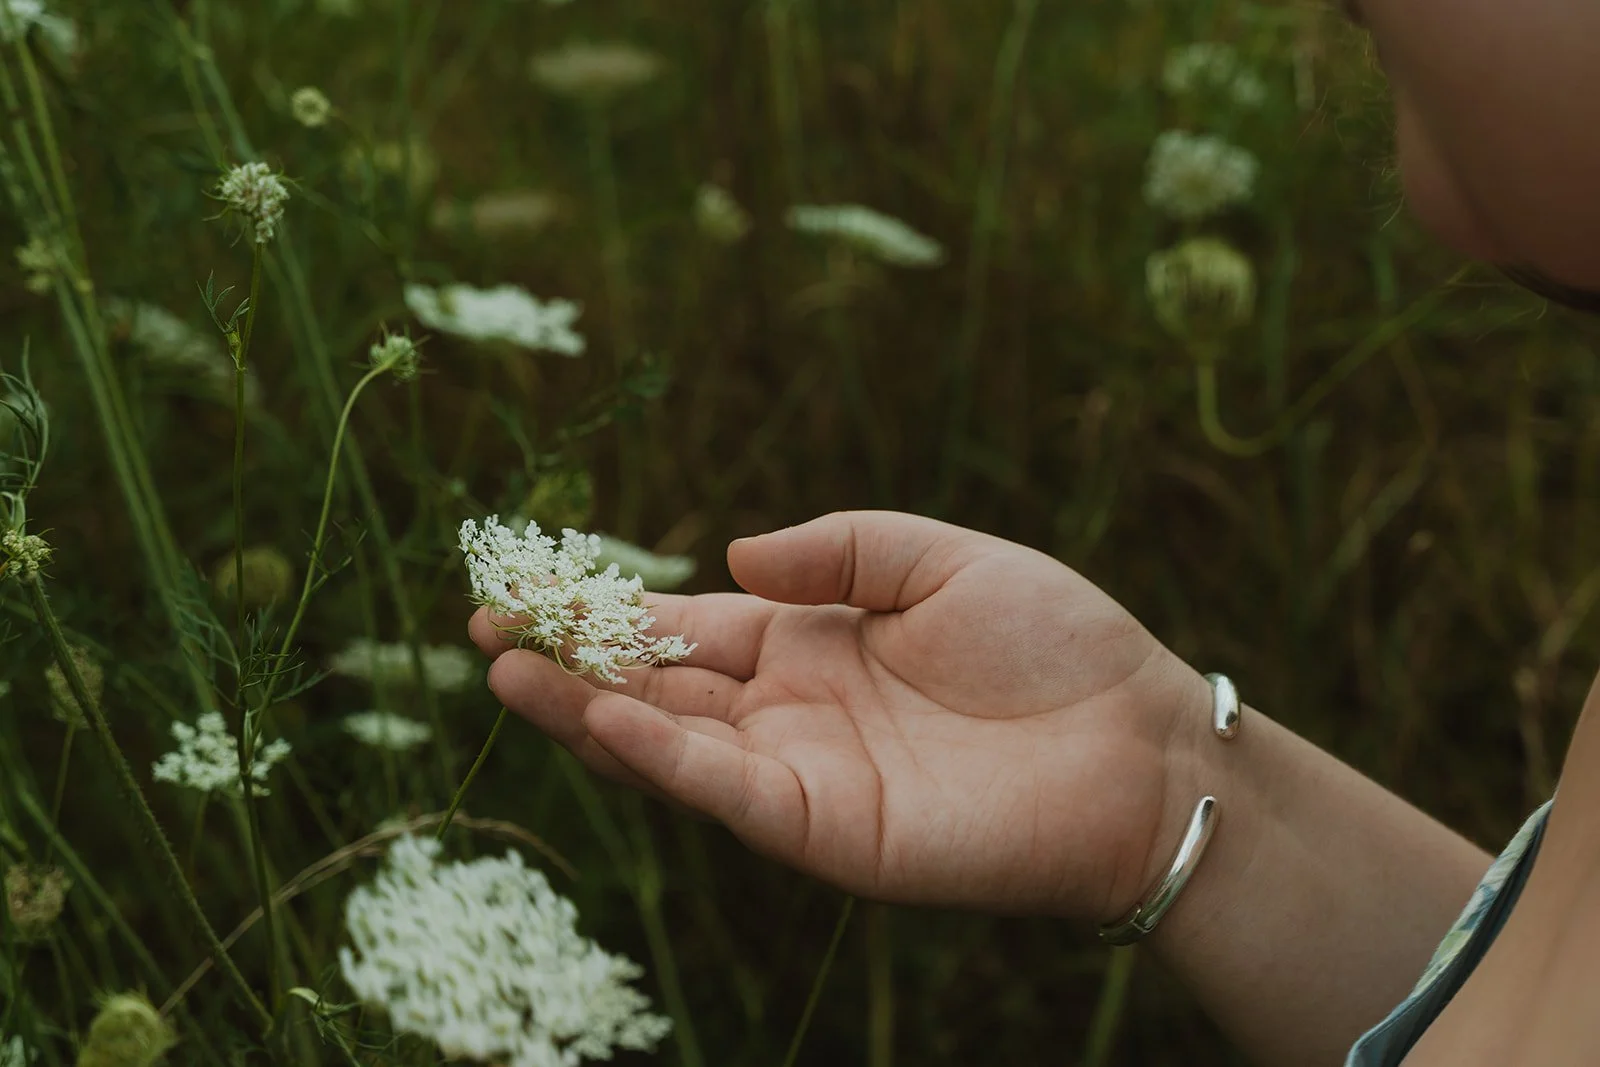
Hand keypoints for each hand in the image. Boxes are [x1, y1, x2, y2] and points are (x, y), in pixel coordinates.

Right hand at [469, 511, 1208, 919]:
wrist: (1140, 747)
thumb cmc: (1060, 646)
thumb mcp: (943, 559)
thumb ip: (838, 548)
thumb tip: (728, 549)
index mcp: (813, 642)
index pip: (688, 625)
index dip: (609, 606)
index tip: (530, 583)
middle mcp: (791, 711)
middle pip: (656, 685)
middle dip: (569, 659)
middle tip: (483, 627)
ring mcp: (802, 774)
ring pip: (669, 745)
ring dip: (585, 711)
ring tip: (507, 670)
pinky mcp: (827, 829)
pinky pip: (726, 790)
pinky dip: (662, 757)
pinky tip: (603, 717)